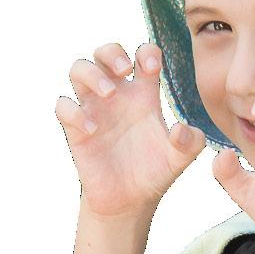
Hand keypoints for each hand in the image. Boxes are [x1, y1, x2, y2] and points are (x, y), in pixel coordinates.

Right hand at [56, 41, 206, 219]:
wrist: (130, 201)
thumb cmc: (155, 171)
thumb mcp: (180, 158)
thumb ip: (190, 142)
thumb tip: (180, 128)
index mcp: (143, 94)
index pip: (142, 55)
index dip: (146, 52)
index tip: (153, 67)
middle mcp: (117, 96)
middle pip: (104, 52)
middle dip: (112, 52)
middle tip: (125, 69)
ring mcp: (94, 109)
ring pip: (78, 69)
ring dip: (92, 75)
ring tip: (109, 94)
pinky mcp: (76, 129)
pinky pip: (63, 106)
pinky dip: (74, 112)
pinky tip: (93, 129)